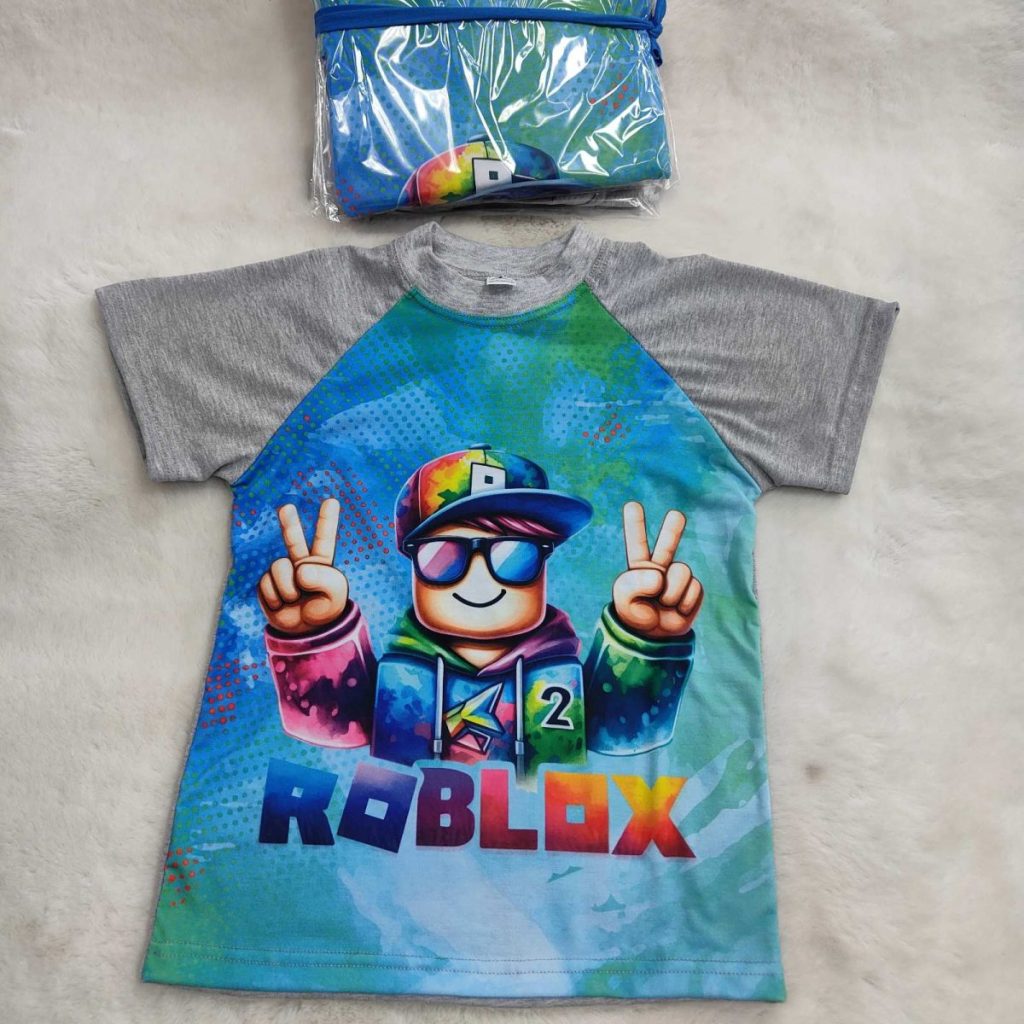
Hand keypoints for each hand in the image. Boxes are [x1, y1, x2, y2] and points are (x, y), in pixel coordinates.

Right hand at [257, 498, 348, 634]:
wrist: (305, 631)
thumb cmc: (325, 609)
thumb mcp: (335, 594)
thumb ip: (322, 579)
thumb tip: (299, 569)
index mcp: (321, 562)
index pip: (324, 539)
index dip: (327, 520)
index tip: (331, 500)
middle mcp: (300, 562)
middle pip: (293, 540)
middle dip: (290, 523)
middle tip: (286, 507)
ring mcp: (282, 571)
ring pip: (280, 568)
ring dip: (288, 589)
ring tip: (295, 599)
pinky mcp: (267, 583)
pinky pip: (267, 584)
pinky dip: (276, 598)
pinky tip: (282, 604)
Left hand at [612, 501, 703, 639]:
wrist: (654, 636)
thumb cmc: (635, 614)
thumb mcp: (624, 600)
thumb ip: (635, 585)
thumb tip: (659, 576)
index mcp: (639, 566)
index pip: (636, 543)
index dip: (635, 525)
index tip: (631, 505)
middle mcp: (659, 567)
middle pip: (667, 544)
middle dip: (672, 530)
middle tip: (676, 515)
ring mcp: (677, 577)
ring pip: (681, 572)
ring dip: (672, 593)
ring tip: (664, 603)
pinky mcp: (693, 588)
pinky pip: (693, 590)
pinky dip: (683, 604)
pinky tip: (676, 610)